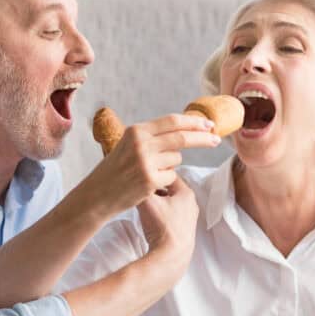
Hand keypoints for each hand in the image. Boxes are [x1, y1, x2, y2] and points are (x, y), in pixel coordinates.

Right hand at [82, 114, 218, 215]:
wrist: (97, 194)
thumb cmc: (115, 170)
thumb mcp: (128, 145)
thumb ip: (151, 136)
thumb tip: (183, 129)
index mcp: (136, 131)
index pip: (172, 121)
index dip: (193, 122)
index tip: (208, 124)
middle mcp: (141, 143)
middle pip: (182, 137)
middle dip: (203, 138)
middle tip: (216, 139)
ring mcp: (146, 162)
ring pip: (177, 159)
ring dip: (170, 165)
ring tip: (149, 171)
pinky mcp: (150, 180)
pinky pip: (171, 176)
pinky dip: (165, 180)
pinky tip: (148, 183)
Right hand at [137, 176, 198, 275]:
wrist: (170, 256)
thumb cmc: (161, 227)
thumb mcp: (147, 202)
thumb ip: (143, 189)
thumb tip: (138, 183)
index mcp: (186, 193)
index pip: (169, 175)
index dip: (155, 174)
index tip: (144, 176)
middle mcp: (192, 203)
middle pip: (170, 189)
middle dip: (156, 189)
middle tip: (142, 191)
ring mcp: (190, 217)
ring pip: (171, 202)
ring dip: (159, 202)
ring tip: (146, 206)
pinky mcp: (185, 229)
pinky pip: (172, 214)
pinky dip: (163, 213)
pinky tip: (153, 219)